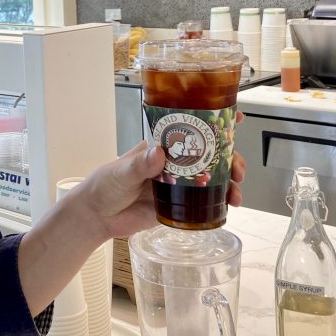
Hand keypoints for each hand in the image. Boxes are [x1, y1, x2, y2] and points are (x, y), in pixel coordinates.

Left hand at [68, 112, 247, 241]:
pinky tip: (227, 207)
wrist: (97, 217)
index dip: (213, 122)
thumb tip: (159, 152)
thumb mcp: (121, 171)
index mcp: (161, 147)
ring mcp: (177, 185)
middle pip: (209, 156)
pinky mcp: (176, 206)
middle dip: (229, 159)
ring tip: (236, 194)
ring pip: (210, 179)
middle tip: (238, 169)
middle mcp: (173, 163)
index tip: (234, 118)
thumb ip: (140, 164)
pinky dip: (218, 204)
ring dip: (228, 184)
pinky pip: (202, 204)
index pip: (190, 129)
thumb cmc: (105, 185)